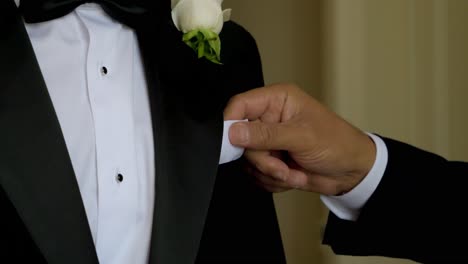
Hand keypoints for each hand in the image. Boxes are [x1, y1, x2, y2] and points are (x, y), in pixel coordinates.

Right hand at [224, 83, 375, 194]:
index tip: (234, 145)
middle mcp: (269, 118)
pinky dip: (273, 181)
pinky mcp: (270, 160)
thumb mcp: (302, 137)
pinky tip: (292, 176)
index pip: (239, 105)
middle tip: (281, 166)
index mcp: (277, 100)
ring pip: (247, 160)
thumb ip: (266, 134)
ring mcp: (269, 141)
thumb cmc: (337, 144)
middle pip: (240, 138)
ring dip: (269, 173)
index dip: (231, 124)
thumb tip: (234, 132)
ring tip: (293, 172)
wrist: (353, 172)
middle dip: (262, 159)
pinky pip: (256, 174)